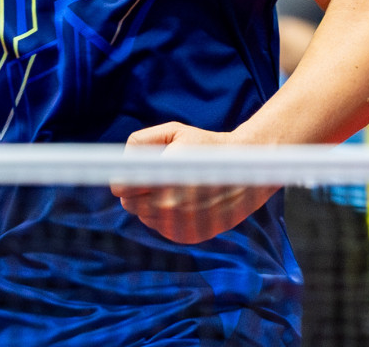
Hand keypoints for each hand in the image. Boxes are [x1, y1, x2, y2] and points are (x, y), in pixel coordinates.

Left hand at [109, 122, 279, 244]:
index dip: (124, 177)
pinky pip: (159, 227)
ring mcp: (179, 224)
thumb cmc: (206, 147)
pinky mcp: (188, 236)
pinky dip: (164, 216)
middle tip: (155, 176)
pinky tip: (181, 202)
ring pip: (143, 216)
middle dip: (136, 189)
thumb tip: (120, 161)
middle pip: (129, 203)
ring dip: (149, 203)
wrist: (247, 173)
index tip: (134, 170)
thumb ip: (140, 141)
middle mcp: (170, 205)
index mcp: (163, 177)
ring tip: (172, 187)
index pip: (120, 187)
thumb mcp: (173, 132)